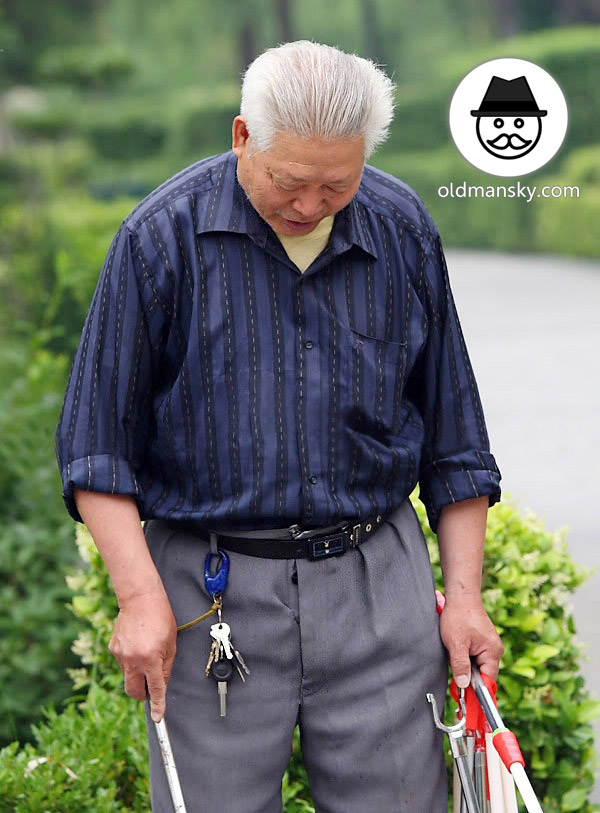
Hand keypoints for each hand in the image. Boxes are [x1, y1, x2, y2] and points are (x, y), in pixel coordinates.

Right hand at [108, 590, 176, 721]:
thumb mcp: (171, 642)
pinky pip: (123, 662)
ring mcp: (120, 654)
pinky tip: (137, 643)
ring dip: (138, 672)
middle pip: (134, 691)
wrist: (140, 598)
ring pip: (129, 675)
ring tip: (147, 650)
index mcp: (150, 659)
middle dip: (143, 694)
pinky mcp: (113, 648)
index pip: (156, 688)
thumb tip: (162, 683)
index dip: (158, 705)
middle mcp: (133, 660)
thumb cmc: (160, 617)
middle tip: (151, 687)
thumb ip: (167, 666)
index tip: (159, 717)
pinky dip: (131, 659)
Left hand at [439, 594, 503, 686]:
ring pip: (478, 666)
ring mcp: (489, 646)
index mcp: (492, 652)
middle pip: (483, 675)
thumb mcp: (455, 643)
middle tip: (455, 681)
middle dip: (469, 678)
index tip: (467, 702)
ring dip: (466, 667)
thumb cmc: (458, 616)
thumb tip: (464, 685)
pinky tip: (457, 652)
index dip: (478, 692)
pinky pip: (476, 657)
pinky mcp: (483, 642)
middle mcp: (495, 650)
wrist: (460, 596)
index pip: (488, 681)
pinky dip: (466, 659)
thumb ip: (460, 665)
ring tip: (455, 657)